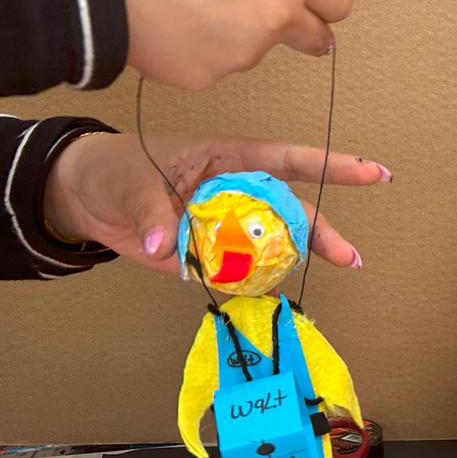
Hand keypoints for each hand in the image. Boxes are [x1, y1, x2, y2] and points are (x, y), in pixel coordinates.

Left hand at [43, 133, 390, 272]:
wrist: (85, 199)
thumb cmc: (114, 172)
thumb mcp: (130, 184)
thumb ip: (152, 213)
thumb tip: (164, 244)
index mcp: (227, 160)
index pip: (286, 161)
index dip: (329, 166)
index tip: (371, 173)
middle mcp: (237, 192)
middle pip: (290, 211)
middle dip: (324, 231)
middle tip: (351, 257)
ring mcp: (227, 225)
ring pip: (274, 243)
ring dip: (299, 260)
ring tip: (334, 272)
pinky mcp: (210, 254)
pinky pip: (242, 272)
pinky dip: (259, 285)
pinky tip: (276, 297)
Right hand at [90, 0, 353, 89]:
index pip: (337, 1)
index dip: (324, 2)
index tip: (318, 5)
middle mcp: (273, 20)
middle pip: (314, 38)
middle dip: (301, 32)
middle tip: (269, 20)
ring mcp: (241, 55)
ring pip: (249, 50)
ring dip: (228, 35)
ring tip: (180, 2)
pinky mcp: (204, 78)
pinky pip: (207, 66)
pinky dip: (191, 51)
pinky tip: (161, 25)